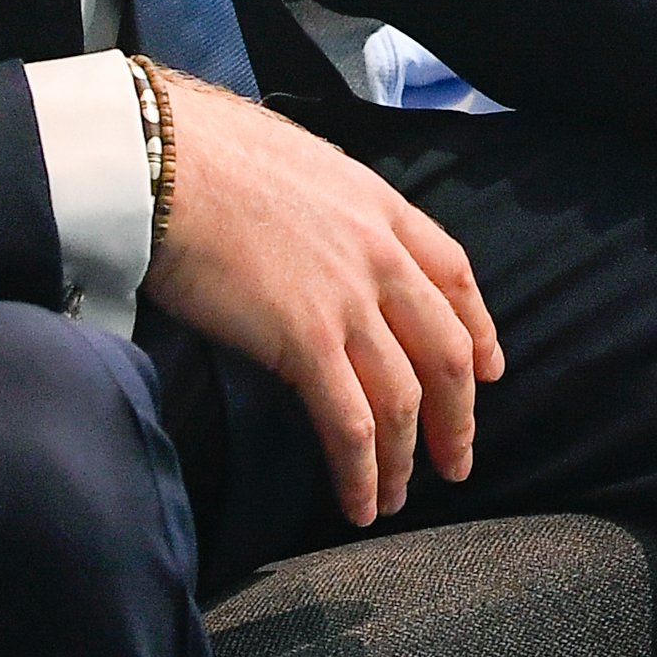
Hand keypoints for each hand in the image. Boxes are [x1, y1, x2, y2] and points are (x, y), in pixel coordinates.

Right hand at [143, 76, 503, 527]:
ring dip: (406, 458)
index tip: (489, 369)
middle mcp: (380, 253)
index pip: (455, 273)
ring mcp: (348, 299)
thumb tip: (322, 241)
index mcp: (380, 205)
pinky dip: (362, 472)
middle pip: (445, 349)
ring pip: (404, 398)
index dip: (479, 329)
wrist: (167, 159)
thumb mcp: (302, 165)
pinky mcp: (306, 340)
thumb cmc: (211, 153)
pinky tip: (360, 502)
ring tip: (397, 497)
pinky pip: (351, 424)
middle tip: (456, 459)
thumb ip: (332, 211)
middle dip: (458, 416)